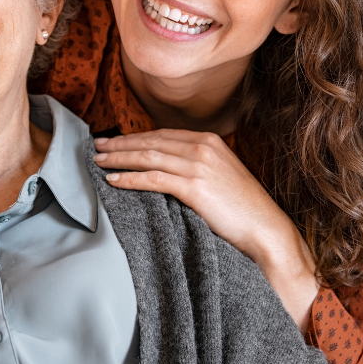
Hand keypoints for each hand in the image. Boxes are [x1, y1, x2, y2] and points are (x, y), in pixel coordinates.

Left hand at [93, 130, 318, 329]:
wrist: (265, 228)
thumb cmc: (242, 208)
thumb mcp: (219, 175)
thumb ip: (196, 164)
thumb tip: (165, 166)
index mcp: (208, 140)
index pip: (161, 135)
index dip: (134, 137)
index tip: (115, 141)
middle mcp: (202, 147)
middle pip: (150, 142)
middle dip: (120, 144)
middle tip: (97, 146)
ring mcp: (198, 165)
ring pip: (148, 157)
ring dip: (119, 158)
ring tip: (99, 162)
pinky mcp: (194, 187)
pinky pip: (153, 179)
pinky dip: (130, 178)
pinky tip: (114, 180)